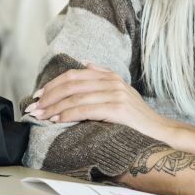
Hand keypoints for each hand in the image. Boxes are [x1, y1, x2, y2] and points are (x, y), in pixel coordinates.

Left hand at [26, 63, 180, 142]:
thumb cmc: (137, 116)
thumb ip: (103, 76)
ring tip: (41, 116)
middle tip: (34, 107)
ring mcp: (115, 94)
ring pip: (75, 98)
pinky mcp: (117, 109)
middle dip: (49, 96)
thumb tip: (85, 63)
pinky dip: (68, 115)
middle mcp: (112, 82)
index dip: (53, 84)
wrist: (160, 131)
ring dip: (54, 108)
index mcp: (110, 76)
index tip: (38, 95)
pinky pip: (85, 110)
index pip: (74, 75)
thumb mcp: (122, 91)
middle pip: (72, 84)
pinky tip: (58, 120)